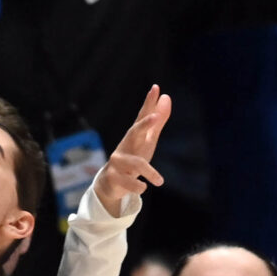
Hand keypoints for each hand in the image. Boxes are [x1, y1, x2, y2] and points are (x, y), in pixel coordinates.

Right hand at [95, 87, 170, 215]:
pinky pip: (127, 182)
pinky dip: (137, 185)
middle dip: (144, 125)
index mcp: (135, 136)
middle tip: (155, 117)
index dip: (149, 103)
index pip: (142, 116)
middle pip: (134, 133)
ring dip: (149, 172)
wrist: (110, 183)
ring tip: (159, 181)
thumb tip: (166, 97)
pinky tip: (143, 187)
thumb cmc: (132, 157)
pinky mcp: (113, 177)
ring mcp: (117, 161)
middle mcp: (125, 145)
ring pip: (135, 164)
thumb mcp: (147, 140)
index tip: (155, 88)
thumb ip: (158, 121)